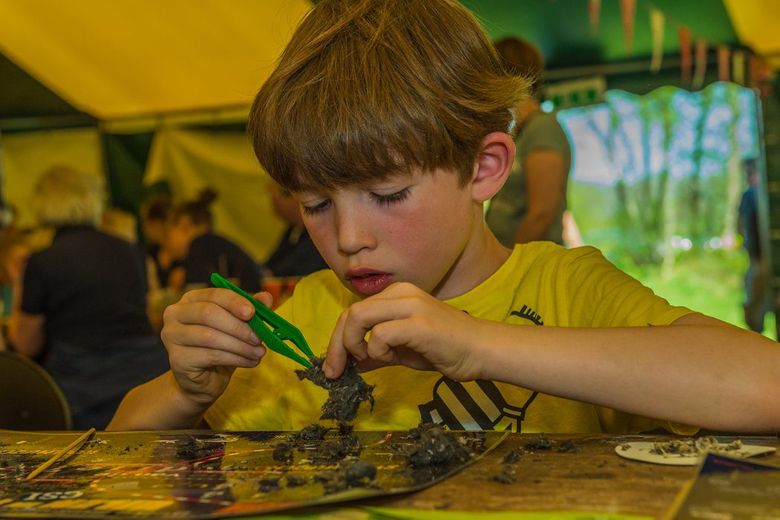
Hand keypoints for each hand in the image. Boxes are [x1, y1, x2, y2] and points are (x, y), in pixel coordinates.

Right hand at [161, 288, 268, 406]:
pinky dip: (235, 358)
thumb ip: (251, 311)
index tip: (253, 313)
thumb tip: (266, 297)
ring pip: (210, 336)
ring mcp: (172, 336)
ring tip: (259, 353)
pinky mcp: (176, 358)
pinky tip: (250, 362)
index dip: (235, 302)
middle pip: (209, 313)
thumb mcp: (238, 327)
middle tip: (259, 338)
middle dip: (239, 326)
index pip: (214, 294)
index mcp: (191, 300)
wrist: (203, 382)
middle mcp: (175, 314)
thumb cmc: (221, 348)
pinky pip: (210, 355)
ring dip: (240, 345)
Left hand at [323, 282, 487, 380]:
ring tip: (368, 360)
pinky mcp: (418, 323)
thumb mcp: (403, 350)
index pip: (354, 311)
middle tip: (335, 371)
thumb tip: (351, 363)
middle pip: (351, 313)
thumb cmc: (445, 349)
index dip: (337, 339)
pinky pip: (379, 334)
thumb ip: (377, 352)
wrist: (481, 351)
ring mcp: (410, 305)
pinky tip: (392, 358)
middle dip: (336, 345)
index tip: (334, 366)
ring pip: (358, 317)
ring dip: (353, 345)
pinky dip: (376, 351)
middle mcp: (401, 293)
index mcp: (397, 293)